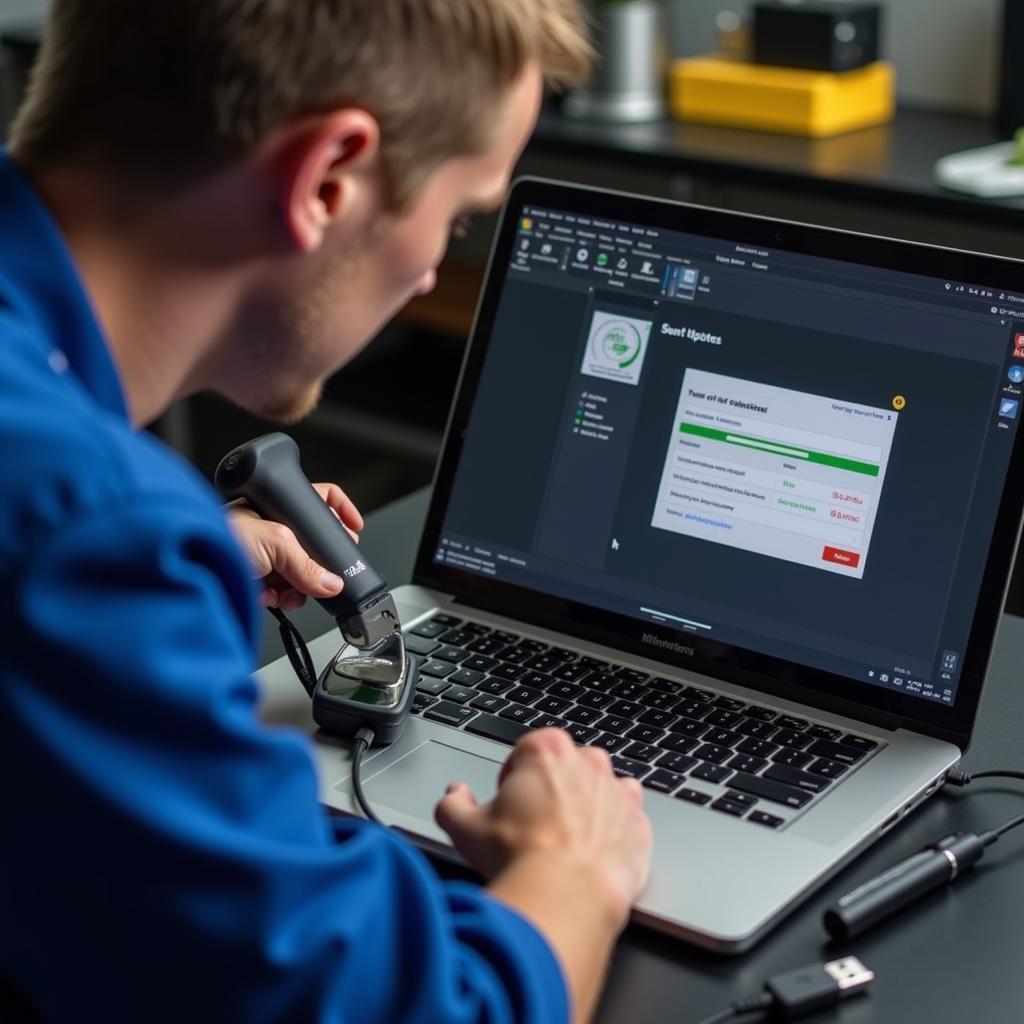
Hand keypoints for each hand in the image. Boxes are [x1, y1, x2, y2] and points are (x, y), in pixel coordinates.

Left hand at [226, 483, 363, 611]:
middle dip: (317, 565)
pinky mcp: (254, 579)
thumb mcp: (273, 543)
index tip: (355, 527)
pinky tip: (270, 598)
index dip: (340, 510)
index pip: (318, 499)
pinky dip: (279, 598)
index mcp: (274, 506)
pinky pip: (280, 591)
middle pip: (311, 545)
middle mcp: (270, 527)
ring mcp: (262, 554)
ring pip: (298, 572)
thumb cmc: (217, 537)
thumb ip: (306, 565)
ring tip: (289, 593)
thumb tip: (332, 582)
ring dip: (298, 587)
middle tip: (323, 575)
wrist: (190, 567)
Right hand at [435, 728, 651, 926]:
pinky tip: (592, 857)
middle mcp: (589, 762)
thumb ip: (453, 804)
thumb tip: (454, 796)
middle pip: (566, 768)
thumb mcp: (464, 828)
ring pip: (601, 791)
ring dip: (587, 808)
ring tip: (565, 842)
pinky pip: (627, 823)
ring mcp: (619, 793)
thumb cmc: (517, 857)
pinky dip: (614, 835)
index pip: (528, 750)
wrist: (566, 899)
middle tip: (534, 826)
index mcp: (548, 750)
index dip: (513, 777)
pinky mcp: (640, 826)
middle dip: (552, 790)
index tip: (509, 802)